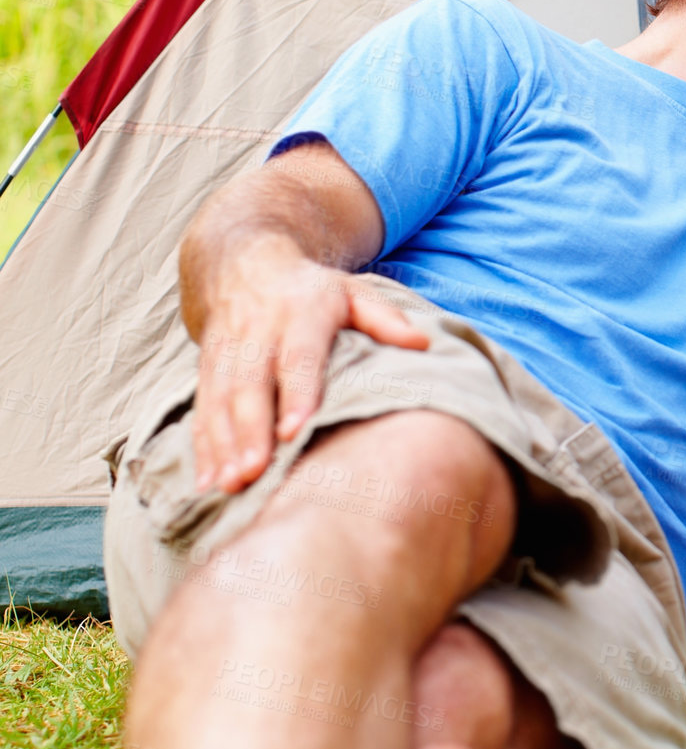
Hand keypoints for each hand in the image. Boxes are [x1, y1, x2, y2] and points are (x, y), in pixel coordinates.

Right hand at [191, 243, 428, 492]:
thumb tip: (422, 343)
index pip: (298, 357)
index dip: (295, 393)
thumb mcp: (352, 291)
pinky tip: (206, 482)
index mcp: (300, 313)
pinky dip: (201, 446)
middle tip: (253, 472)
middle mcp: (257, 331)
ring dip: (221, 445)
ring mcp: (226, 350)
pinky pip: (202, 408)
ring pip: (219, 400)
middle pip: (249, 384)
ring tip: (229, 485)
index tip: (294, 431)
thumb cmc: (312, 289)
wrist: (244, 263)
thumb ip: (385, 318)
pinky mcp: (205, 368)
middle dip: (249, 430)